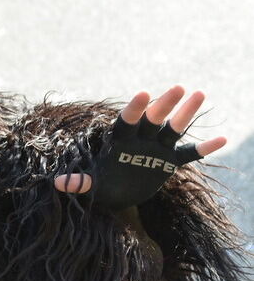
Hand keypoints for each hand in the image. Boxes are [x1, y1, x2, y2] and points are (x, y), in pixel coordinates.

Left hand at [55, 86, 225, 209]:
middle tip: (179, 87)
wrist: (115, 194)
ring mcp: (156, 149)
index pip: (126, 121)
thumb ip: (79, 182)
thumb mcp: (91, 184)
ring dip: (186, 114)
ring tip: (200, 94)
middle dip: (164, 104)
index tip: (143, 93)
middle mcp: (139, 140)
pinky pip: (190, 155)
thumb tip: (59, 184)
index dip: (134, 108)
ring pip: (173, 129)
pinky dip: (205, 149)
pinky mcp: (169, 163)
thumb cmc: (100, 185)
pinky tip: (222, 139)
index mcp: (119, 140)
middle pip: (153, 119)